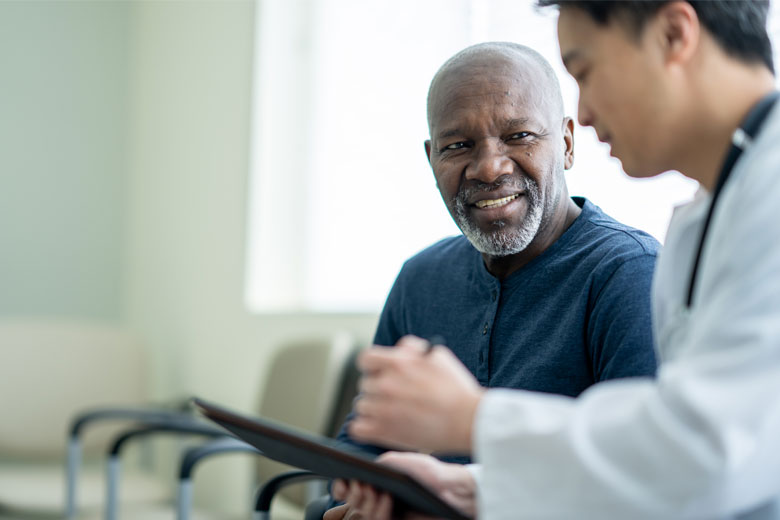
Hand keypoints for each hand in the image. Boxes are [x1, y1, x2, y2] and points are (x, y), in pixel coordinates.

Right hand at [326, 452, 475, 519]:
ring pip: (363, 516)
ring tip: (370, 487)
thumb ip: (381, 464)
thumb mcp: (402, 462)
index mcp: (377, 485)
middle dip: (351, 494)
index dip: (340, 489)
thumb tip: (359, 471)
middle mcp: (379, 502)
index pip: (348, 492)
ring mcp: (388, 514)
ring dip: (364, 501)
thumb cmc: (430, 472)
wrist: (452, 487)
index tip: (340, 483)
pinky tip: (385, 496)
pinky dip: (378, 510)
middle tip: (357, 483)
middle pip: (351, 506)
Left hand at [349, 335, 484, 452]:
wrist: (468, 420)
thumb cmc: (456, 389)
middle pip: (364, 384)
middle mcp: (386, 384)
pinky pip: (357, 427)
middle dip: (377, 389)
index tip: (379, 373)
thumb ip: (412, 347)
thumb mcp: (437, 356)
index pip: (366, 359)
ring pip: (361, 406)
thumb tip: (399, 349)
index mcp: (397, 363)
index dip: (373, 367)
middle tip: (393, 397)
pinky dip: (365, 428)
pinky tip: (379, 427)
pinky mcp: (382, 431)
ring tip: (392, 414)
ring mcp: (382, 408)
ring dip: (373, 409)